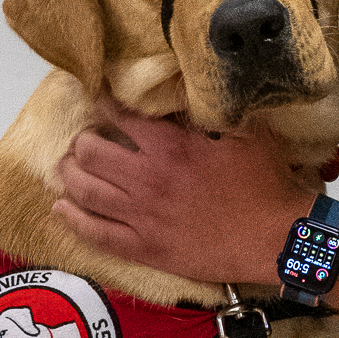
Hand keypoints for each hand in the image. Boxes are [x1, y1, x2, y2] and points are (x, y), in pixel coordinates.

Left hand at [52, 105, 315, 283]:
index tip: (97, 99)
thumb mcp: (244, 132)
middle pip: (91, 152)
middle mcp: (148, 179)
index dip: (103, 104)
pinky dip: (73, 219)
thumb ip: (209, 111)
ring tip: (68, 167)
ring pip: (85, 191)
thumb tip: (185, 89)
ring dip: (70, 174)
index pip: (120, 116)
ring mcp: (142, 217)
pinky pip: (96, 234)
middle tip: (86, 139)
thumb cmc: (266, 183)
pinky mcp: (145, 249)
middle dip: (83, 141)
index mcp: (171, 147)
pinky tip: (61, 209)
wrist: (277, 238)